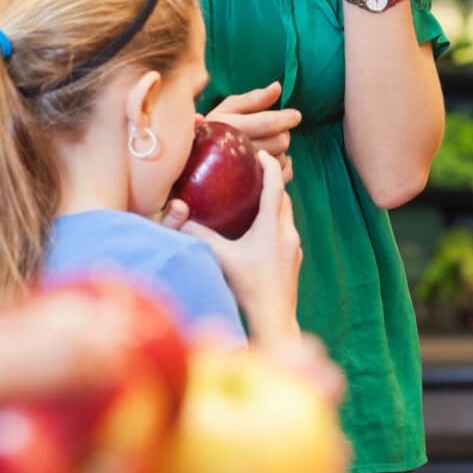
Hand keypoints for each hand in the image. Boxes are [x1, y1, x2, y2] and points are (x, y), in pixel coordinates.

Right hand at [181, 152, 301, 344]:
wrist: (274, 319)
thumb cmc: (248, 289)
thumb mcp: (221, 259)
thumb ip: (200, 236)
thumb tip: (178, 217)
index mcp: (271, 227)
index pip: (274, 185)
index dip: (269, 166)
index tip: (260, 153)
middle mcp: (287, 233)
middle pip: (284, 197)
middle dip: (273, 181)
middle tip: (256, 172)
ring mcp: (294, 247)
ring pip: (287, 215)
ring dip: (275, 203)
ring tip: (256, 199)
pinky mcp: (294, 260)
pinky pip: (286, 232)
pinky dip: (276, 223)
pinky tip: (260, 232)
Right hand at [206, 82, 299, 180]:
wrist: (192, 160)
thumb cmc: (215, 127)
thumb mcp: (228, 107)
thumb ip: (254, 98)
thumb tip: (278, 87)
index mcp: (230, 126)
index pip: (270, 123)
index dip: (287, 118)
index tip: (295, 115)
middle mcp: (235, 151)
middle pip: (280, 142)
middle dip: (283, 133)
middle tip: (277, 130)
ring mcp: (242, 174)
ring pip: (281, 160)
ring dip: (281, 151)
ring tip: (268, 145)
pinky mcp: (249, 188)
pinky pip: (280, 178)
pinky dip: (282, 168)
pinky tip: (272, 160)